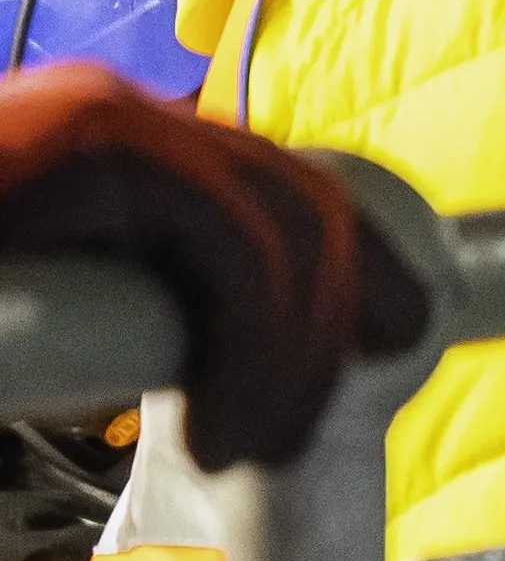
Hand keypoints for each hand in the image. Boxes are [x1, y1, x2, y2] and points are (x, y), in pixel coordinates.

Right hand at [0, 62, 428, 465]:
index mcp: (125, 150)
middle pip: (300, 199)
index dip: (362, 263)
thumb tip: (220, 384)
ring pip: (281, 226)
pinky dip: (253, 344)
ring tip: (250, 445)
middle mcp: (125, 114)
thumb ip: (134, 315)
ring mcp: (107, 116)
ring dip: (293, 355)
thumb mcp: (50, 314)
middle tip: (293, 433)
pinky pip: (230, 243)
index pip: (279, 185)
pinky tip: (216, 428)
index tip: (399, 337)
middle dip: (340, 317)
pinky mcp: (91, 144)